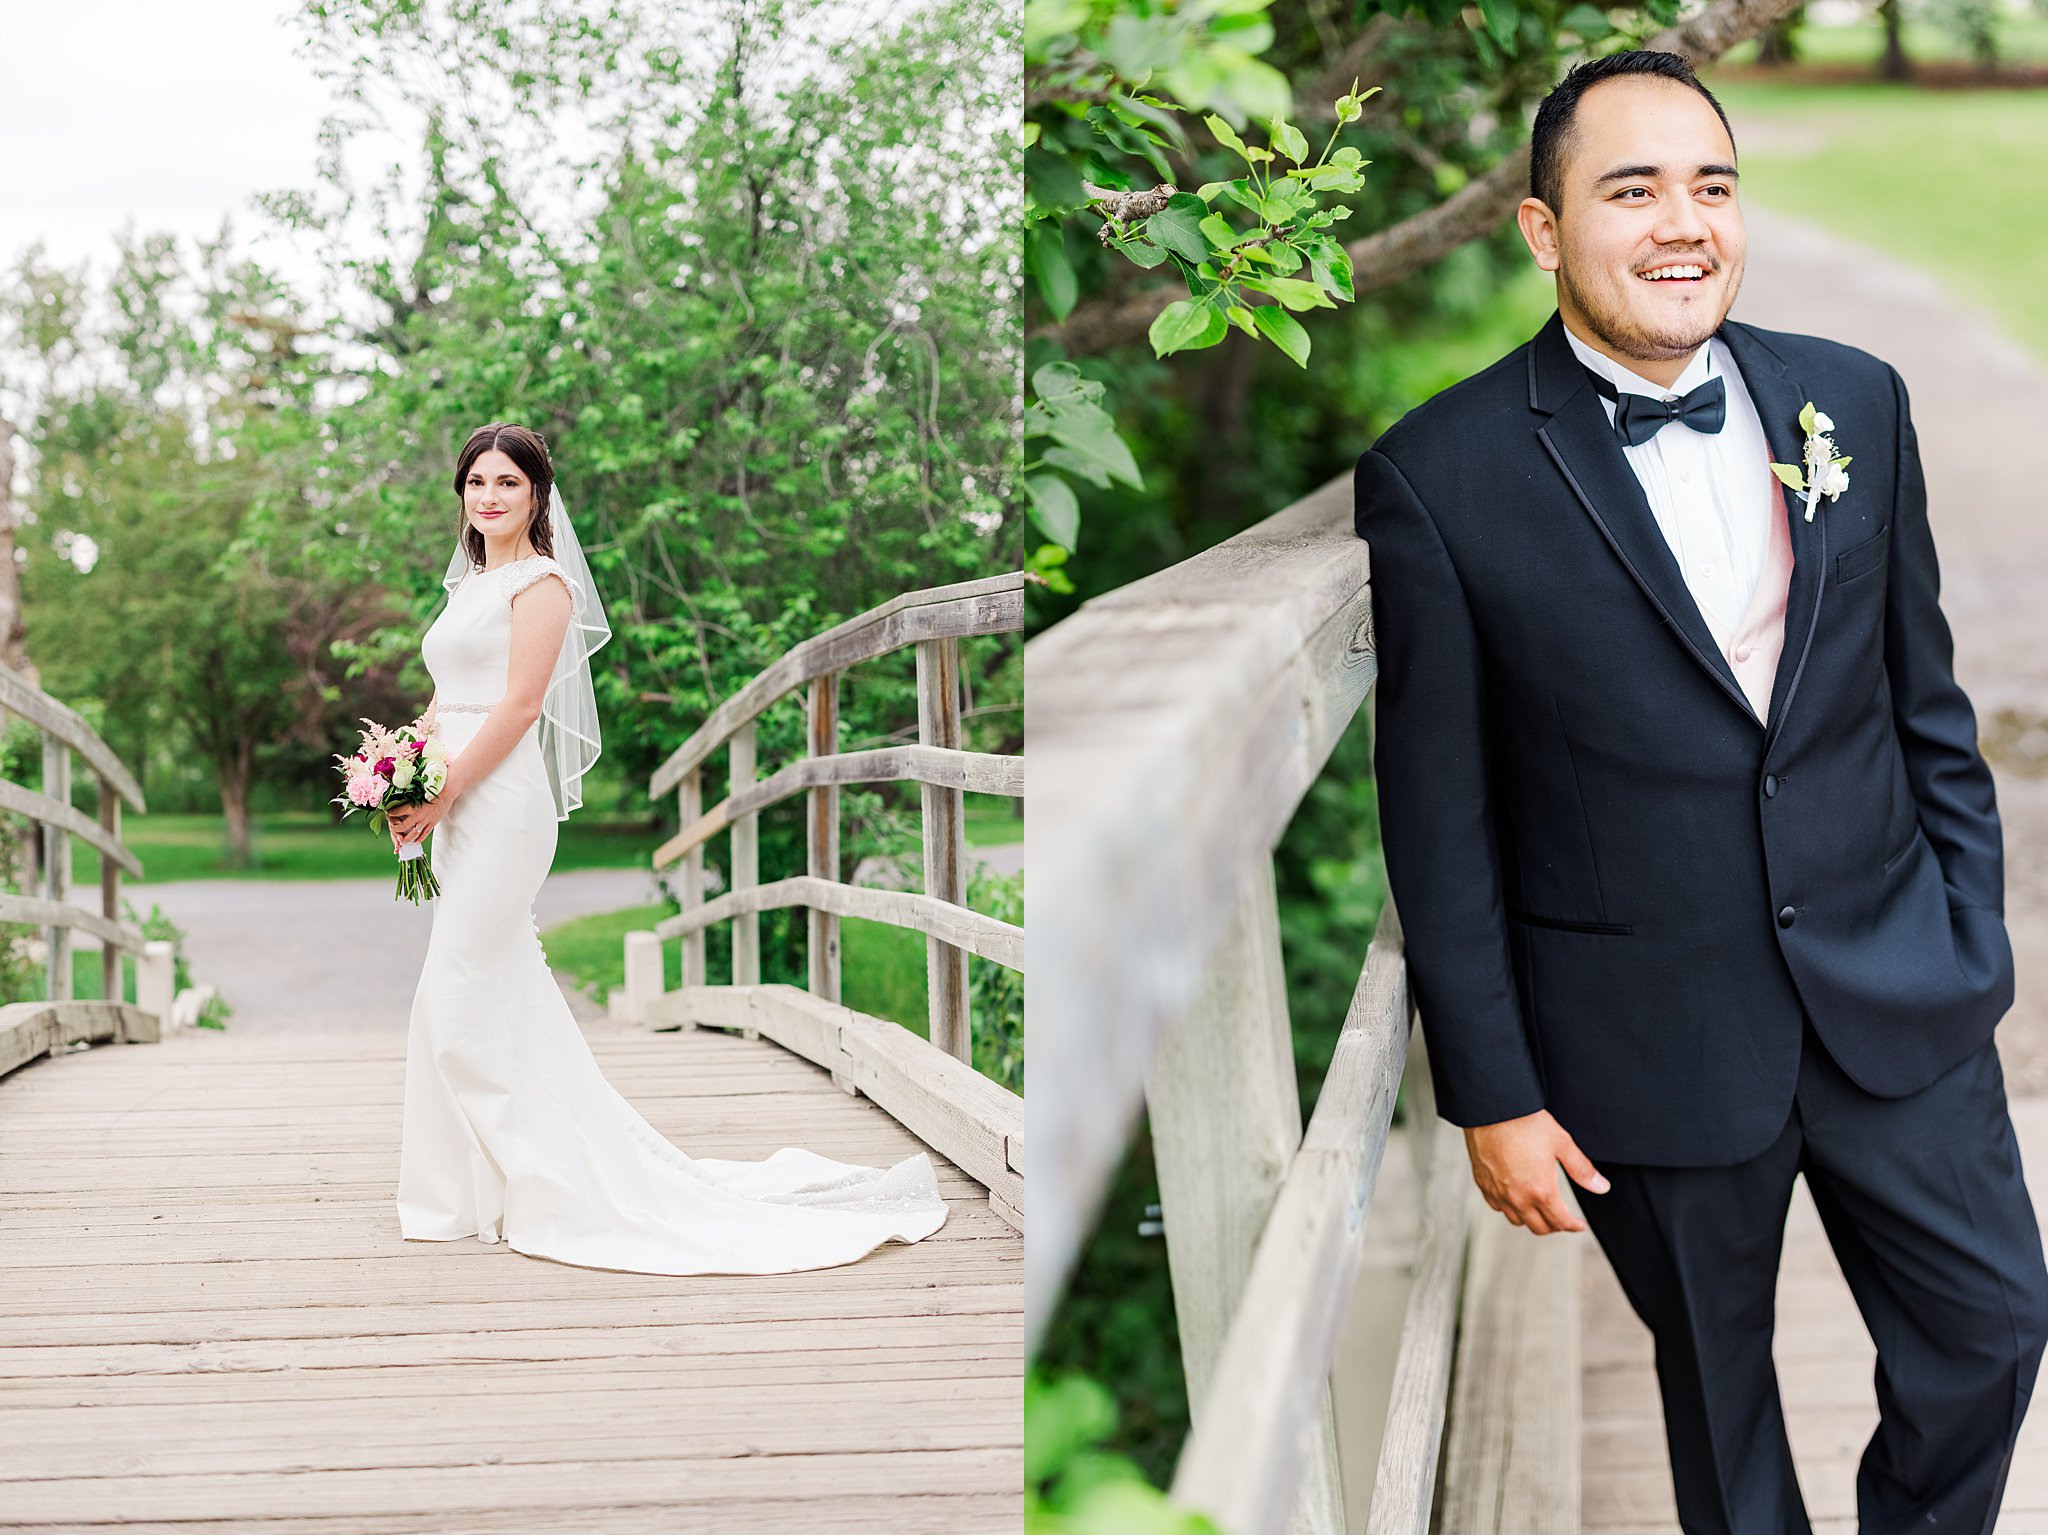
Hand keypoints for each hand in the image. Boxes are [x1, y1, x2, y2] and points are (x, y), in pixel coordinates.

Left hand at [387, 795, 451, 847]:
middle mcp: (417, 815)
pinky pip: (425, 833)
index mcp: (412, 806)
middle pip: (402, 827)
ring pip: (413, 833)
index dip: (390, 814)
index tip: (388, 814)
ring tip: (403, 842)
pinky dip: (420, 839)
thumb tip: (400, 795)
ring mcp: (425, 821)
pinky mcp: (433, 823)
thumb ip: (409, 798)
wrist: (446, 792)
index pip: (396, 812)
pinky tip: (416, 842)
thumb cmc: (432, 790)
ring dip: (406, 839)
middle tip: (393, 830)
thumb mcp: (418, 793)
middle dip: (395, 830)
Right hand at [1464, 1109, 1609, 1234]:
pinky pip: (1497, 1207)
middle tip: (1563, 1217)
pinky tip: (1515, 1197)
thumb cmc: (1525, 1122)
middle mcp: (1518, 1198)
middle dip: (1555, 1226)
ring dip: (1531, 1219)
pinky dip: (1509, 1208)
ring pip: (1517, 1220)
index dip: (1573, 1226)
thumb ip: (1582, 1169)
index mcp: (1541, 1190)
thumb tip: (1601, 1187)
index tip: (1579, 1225)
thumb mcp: (1561, 1143)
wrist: (1492, 1109)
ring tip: (1540, 1209)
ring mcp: (1498, 1193)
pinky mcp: (1483, 1184)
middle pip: (1539, 1228)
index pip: (1561, 1222)